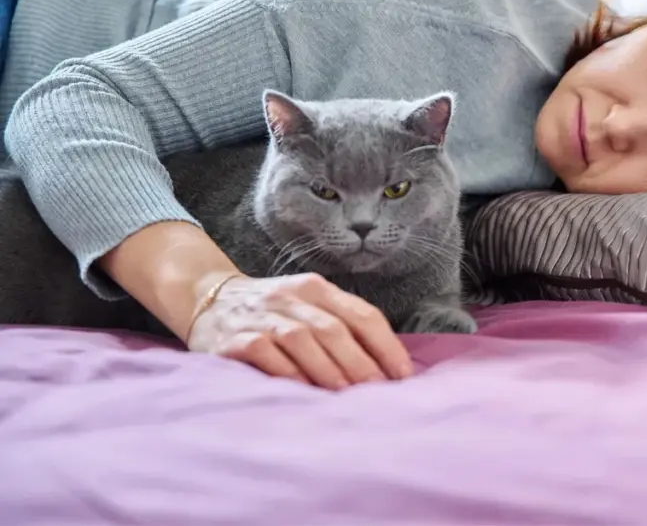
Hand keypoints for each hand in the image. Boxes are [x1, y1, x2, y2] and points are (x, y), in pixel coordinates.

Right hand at [187, 273, 413, 389]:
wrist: (206, 298)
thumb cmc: (271, 311)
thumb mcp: (307, 304)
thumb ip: (340, 324)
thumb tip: (383, 365)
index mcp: (315, 288)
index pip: (361, 314)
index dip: (386, 345)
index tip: (403, 375)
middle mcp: (289, 298)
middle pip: (334, 329)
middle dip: (360, 362)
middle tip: (378, 391)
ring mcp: (261, 317)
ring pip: (302, 340)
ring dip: (328, 369)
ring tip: (347, 395)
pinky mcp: (233, 339)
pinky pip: (265, 354)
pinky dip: (287, 373)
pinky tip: (304, 392)